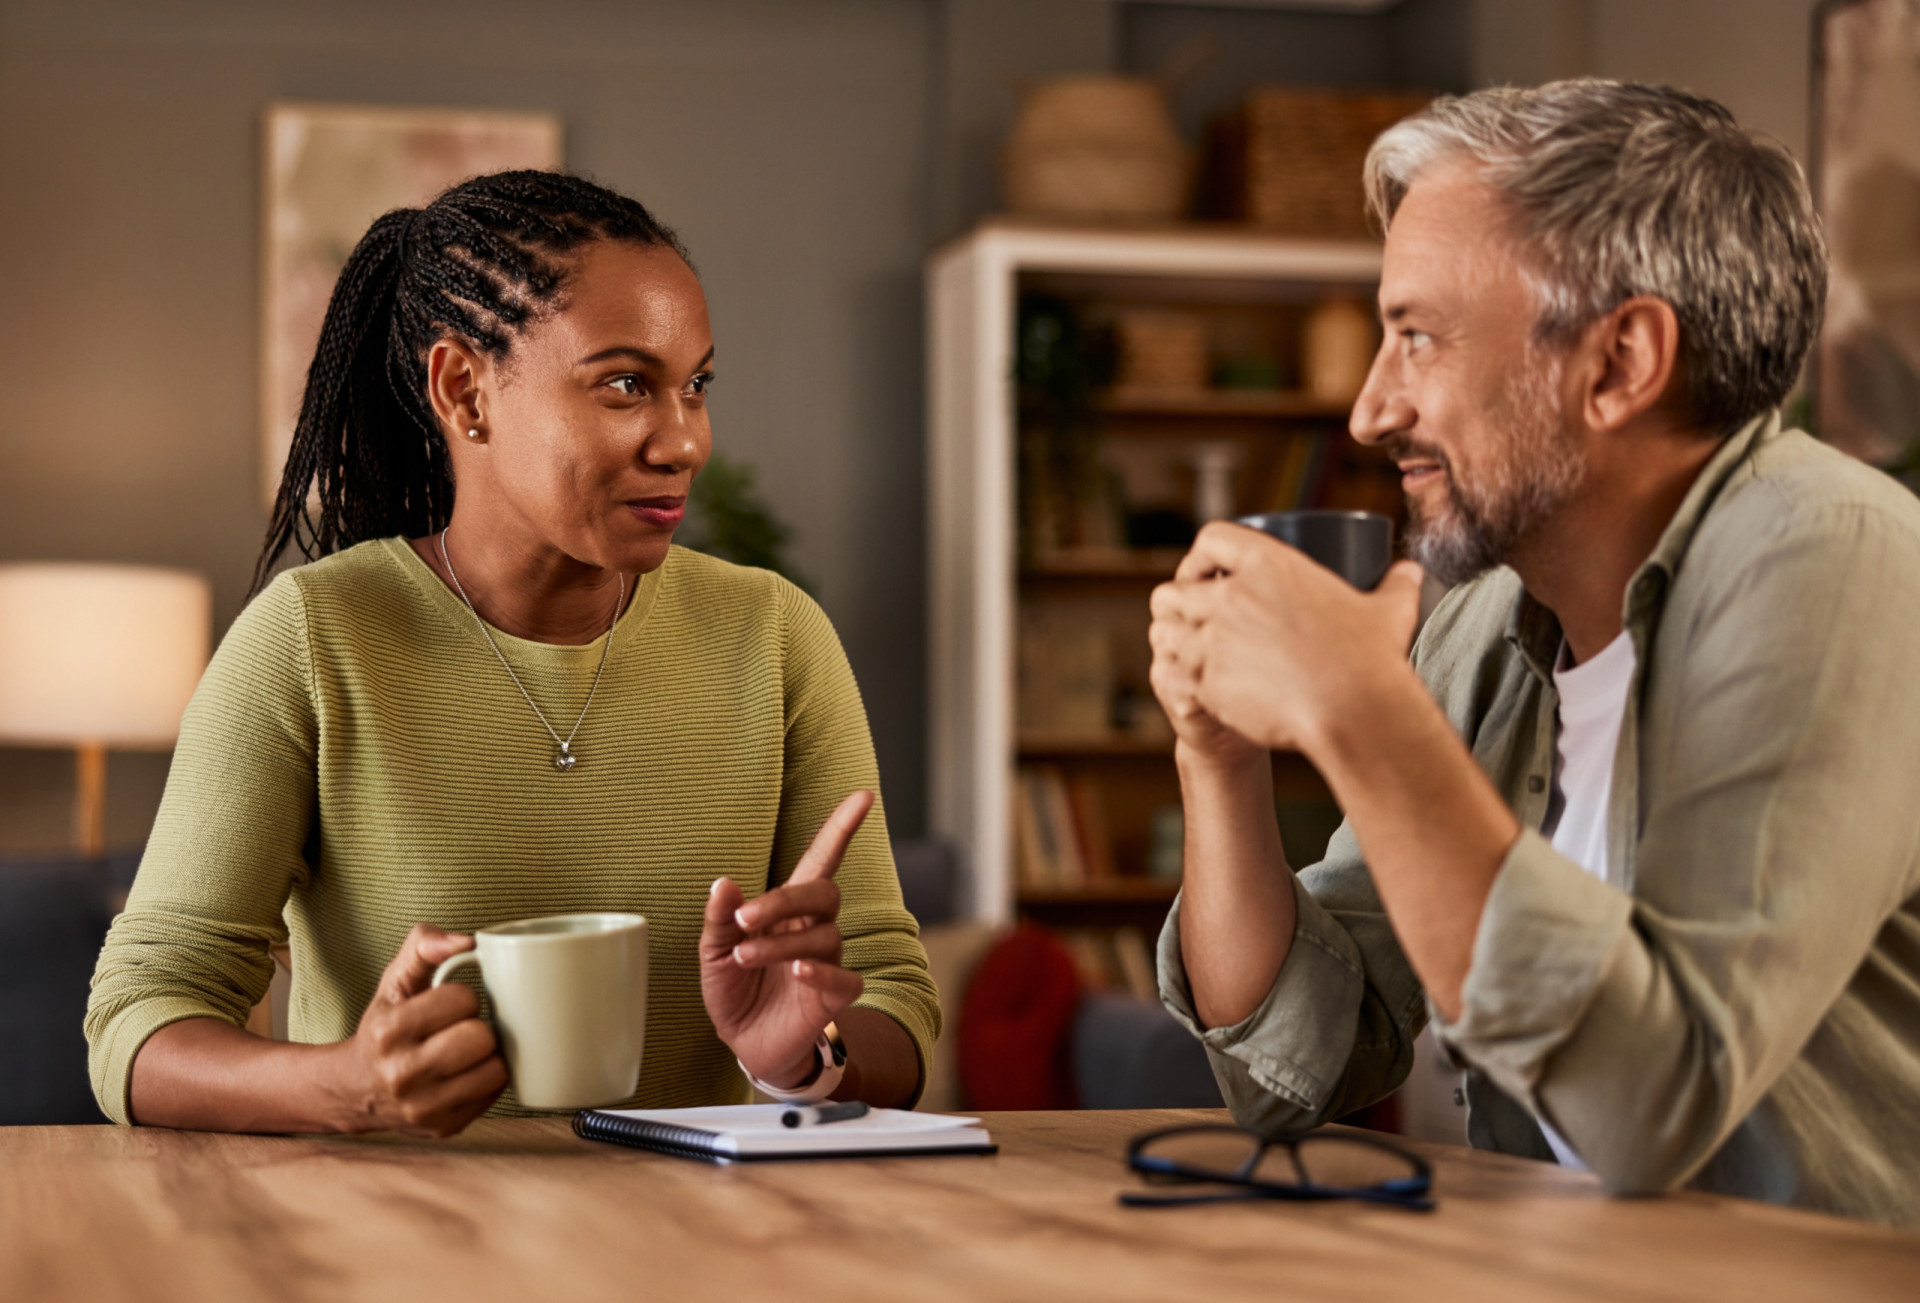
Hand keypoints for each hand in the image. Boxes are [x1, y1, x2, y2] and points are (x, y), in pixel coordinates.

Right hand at [329, 923, 507, 1136]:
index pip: (462, 999)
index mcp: (388, 1031)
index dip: (464, 996)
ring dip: (489, 1055)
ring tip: (468, 1050)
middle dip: (478, 1026)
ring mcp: (423, 1108)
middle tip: (462, 1028)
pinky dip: (488, 1078)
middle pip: (480, 1038)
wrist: (356, 1089)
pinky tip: (467, 1072)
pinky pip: (494, 1094)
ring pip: (495, 1070)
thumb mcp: (395, 980)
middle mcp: (401, 1075)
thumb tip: (467, 941)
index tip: (451, 1003)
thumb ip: (425, 946)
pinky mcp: (443, 1128)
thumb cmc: (386, 1025)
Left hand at [701, 790, 872, 1089]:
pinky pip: (844, 977)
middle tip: (744, 919)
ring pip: (823, 936)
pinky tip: (798, 972)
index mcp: (788, 909)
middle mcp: (813, 928)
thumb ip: (719, 919)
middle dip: (784, 899)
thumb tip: (723, 883)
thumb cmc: (735, 988)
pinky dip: (822, 971)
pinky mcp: (834, 995)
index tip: (863, 796)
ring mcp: (828, 960)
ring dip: (780, 943)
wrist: (745, 1042)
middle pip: (824, 893)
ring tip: (744, 956)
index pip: (822, 860)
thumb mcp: (713, 952)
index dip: (842, 828)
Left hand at [1150, 522, 1424, 756]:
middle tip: (1190, 619)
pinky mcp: (1206, 680)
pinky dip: (1177, 678)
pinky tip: (1190, 686)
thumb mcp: (1388, 612)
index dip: (1201, 555)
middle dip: (1175, 604)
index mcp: (1267, 565)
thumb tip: (1411, 571)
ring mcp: (1212, 639)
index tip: (1205, 572)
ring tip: (1185, 651)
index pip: (1212, 538)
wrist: (1353, 711)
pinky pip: (1172, 673)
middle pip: (1174, 589)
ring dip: (1170, 640)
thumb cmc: (1371, 660)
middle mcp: (1230, 596)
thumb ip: (1397, 586)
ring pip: (1163, 631)